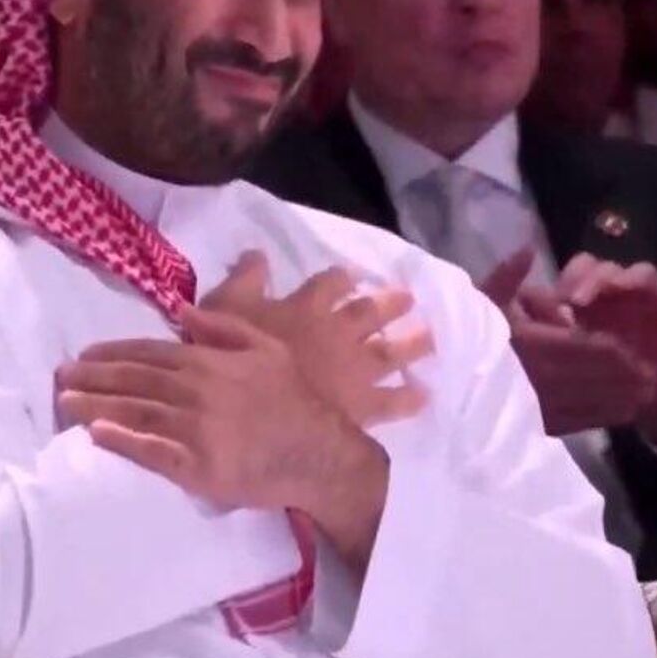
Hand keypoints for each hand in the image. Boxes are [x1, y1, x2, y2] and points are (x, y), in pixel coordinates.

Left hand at [56, 306, 388, 566]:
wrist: (321, 452)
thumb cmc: (295, 400)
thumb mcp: (267, 348)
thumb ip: (223, 327)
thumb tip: (181, 310)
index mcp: (208, 361)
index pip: (148, 353)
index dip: (111, 354)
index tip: (82, 356)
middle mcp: (195, 390)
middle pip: (132, 380)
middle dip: (91, 377)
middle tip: (59, 378)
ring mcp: (195, 429)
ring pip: (135, 412)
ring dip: (95, 406)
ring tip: (64, 403)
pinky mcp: (198, 466)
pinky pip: (153, 452)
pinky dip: (123, 441)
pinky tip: (96, 435)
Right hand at [199, 252, 432, 427]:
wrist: (258, 405)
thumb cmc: (236, 353)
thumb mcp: (226, 305)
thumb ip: (245, 278)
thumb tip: (257, 252)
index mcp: (308, 307)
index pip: (329, 284)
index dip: (341, 279)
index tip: (351, 275)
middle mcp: (339, 332)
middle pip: (370, 313)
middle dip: (389, 304)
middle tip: (408, 298)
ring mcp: (355, 369)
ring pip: (391, 351)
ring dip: (411, 342)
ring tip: (430, 336)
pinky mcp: (363, 404)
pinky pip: (392, 400)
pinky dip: (409, 398)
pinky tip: (425, 394)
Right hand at [474, 247, 653, 434]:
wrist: (442, 384)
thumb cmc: (461, 337)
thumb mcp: (480, 301)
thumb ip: (507, 276)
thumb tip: (529, 247)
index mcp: (531, 342)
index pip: (584, 347)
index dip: (614, 352)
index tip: (636, 354)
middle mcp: (539, 375)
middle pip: (595, 377)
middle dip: (626, 378)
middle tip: (652, 378)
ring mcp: (537, 404)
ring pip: (589, 403)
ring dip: (619, 401)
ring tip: (643, 398)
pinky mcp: (532, 425)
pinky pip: (574, 424)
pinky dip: (600, 419)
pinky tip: (617, 416)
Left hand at [557, 253, 656, 452]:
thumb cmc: (614, 378)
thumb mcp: (580, 359)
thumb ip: (556, 333)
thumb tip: (520, 312)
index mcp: (597, 300)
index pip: (583, 270)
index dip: (570, 277)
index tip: (556, 299)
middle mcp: (625, 294)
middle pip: (609, 269)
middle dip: (593, 279)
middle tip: (577, 300)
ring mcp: (656, 301)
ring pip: (643, 274)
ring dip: (629, 277)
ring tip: (617, 287)